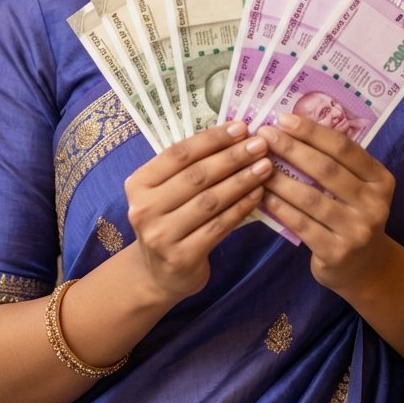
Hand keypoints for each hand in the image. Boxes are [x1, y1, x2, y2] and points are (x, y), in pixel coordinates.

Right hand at [124, 122, 272, 301]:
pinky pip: (219, 226)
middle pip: (196, 176)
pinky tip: (258, 194)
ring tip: (265, 166)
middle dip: (232, 157)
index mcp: (138, 183)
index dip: (212, 139)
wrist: (159, 274)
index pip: (178, 154)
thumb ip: (190, 167)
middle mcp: (144, 208)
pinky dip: (241, 208)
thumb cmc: (170, 221)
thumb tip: (235, 134)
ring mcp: (161, 236)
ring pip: (210, 201)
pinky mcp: (182, 257)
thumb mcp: (167, 192)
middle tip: (260, 144)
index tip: (241, 128)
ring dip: (241, 181)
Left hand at [259, 113, 396, 295]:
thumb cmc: (352, 216)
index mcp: (380, 179)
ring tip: (257, 164)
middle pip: (326, 169)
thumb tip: (291, 128)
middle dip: (291, 148)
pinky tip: (262, 195)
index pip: (344, 147)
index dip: (312, 131)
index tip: (284, 119)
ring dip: (279, 178)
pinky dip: (279, 207)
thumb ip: (336, 163)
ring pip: (310, 197)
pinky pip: (301, 224)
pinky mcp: (337, 252)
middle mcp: (374, 204)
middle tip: (264, 135)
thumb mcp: (357, 188)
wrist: (365, 269)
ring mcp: (357, 230)